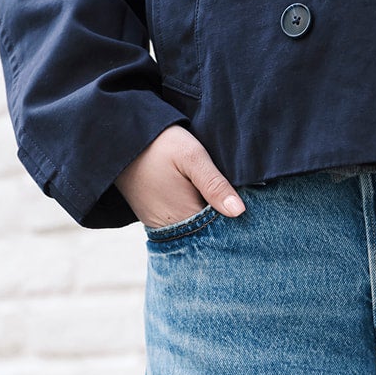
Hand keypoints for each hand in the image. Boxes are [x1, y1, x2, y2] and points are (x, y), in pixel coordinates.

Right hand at [115, 124, 246, 228]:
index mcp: (183, 217)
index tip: (255, 217)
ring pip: (196, 232)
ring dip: (212, 223)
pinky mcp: (154, 218)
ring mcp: (161, 225)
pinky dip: (197, 218)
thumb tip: (239, 212)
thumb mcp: (191, 156)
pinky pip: (183, 225)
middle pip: (208, 236)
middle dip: (227, 227)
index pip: (220, 234)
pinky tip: (210, 207)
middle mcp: (171, 228)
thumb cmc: (158, 143)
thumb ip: (215, 184)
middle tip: (249, 214)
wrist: (119, 139)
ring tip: (231, 209)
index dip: (238, 226)